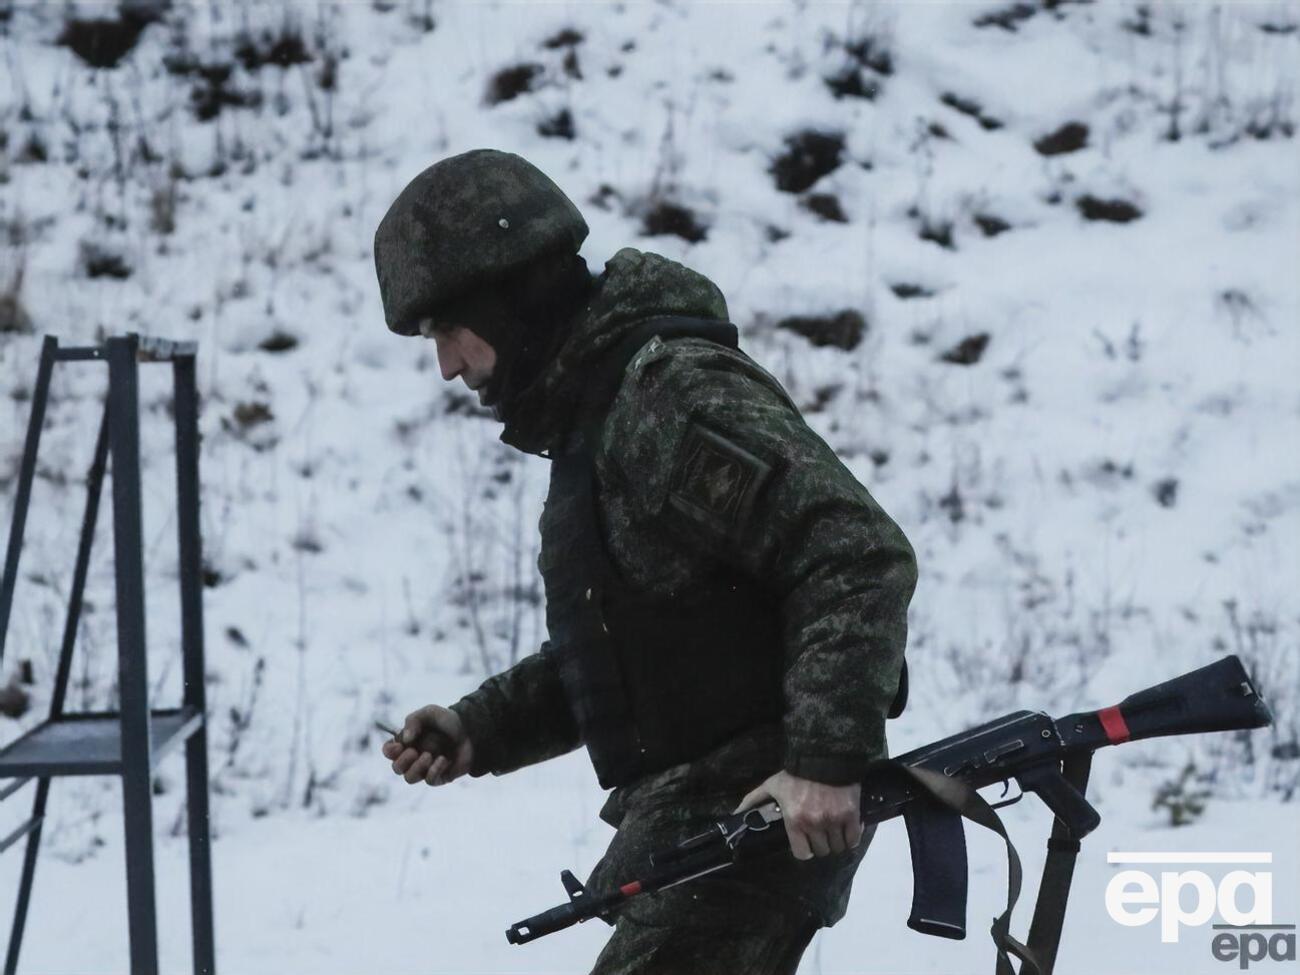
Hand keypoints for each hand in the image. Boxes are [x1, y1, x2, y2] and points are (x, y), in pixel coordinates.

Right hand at [380, 704, 473, 786]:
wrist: (472, 730)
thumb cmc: (447, 721)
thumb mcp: (430, 713)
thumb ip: (414, 720)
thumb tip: (405, 739)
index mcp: (407, 742)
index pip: (389, 752)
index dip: (389, 751)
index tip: (398, 746)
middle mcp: (414, 757)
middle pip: (396, 768)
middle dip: (403, 761)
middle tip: (414, 751)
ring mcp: (426, 768)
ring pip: (410, 778)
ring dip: (417, 767)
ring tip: (429, 755)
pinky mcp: (439, 776)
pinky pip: (430, 780)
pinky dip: (435, 770)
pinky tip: (444, 760)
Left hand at [734, 770, 862, 860]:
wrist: (824, 756)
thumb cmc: (796, 773)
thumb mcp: (772, 785)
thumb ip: (754, 799)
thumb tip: (736, 812)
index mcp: (795, 820)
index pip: (802, 853)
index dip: (805, 850)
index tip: (806, 843)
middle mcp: (815, 824)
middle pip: (822, 851)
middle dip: (820, 844)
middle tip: (820, 833)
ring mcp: (834, 820)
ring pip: (838, 847)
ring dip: (836, 841)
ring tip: (833, 831)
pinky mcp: (852, 815)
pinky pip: (853, 838)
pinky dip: (851, 836)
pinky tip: (847, 828)